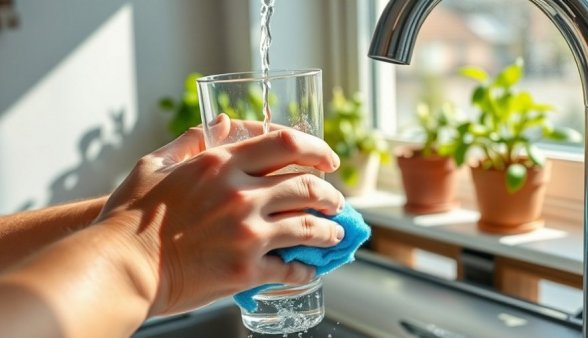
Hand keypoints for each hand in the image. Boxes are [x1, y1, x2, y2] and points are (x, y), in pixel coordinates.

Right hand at [94, 115, 344, 315]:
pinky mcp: (245, 270)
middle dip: (330, 194)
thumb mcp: (155, 165)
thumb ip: (192, 140)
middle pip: (306, 186)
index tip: (329, 160)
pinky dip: (304, 270)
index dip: (317, 150)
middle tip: (336, 201)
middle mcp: (240, 195)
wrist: (120, 267)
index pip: (287, 144)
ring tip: (333, 234)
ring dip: (328, 231)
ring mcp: (246, 233)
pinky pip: (289, 269)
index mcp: (221, 164)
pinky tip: (307, 270)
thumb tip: (222, 123)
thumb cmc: (131, 217)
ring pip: (308, 227)